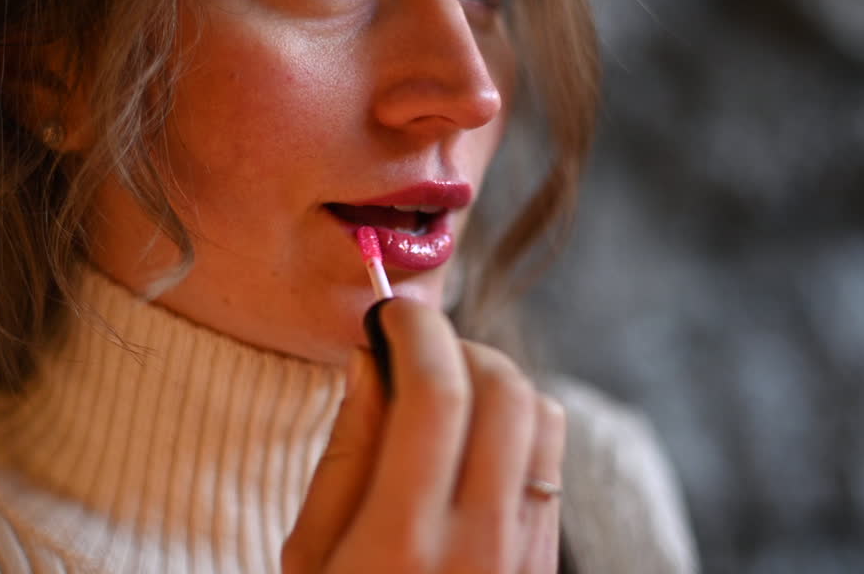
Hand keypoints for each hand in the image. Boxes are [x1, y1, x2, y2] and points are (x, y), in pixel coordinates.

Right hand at [282, 298, 566, 573]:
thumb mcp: (311, 552)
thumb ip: (344, 454)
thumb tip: (370, 358)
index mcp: (402, 542)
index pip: (437, 396)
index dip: (418, 332)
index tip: (394, 314)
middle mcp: (479, 544)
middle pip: (504, 392)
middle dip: (460, 346)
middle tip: (415, 351)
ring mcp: (526, 554)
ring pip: (541, 416)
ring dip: (494, 382)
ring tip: (445, 395)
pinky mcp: (547, 558)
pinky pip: (552, 460)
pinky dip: (516, 424)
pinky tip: (472, 441)